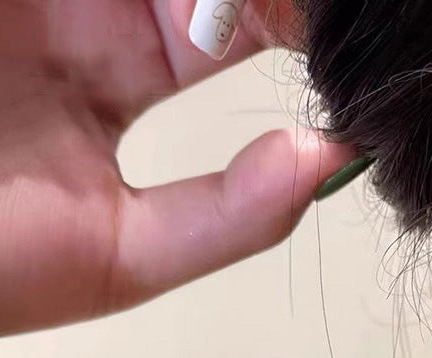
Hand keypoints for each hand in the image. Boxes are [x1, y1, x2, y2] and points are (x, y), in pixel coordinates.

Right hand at [0, 0, 351, 336]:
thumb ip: (233, 219)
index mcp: (121, 69)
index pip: (238, 24)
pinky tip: (195, 0)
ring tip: (246, 5)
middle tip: (322, 13)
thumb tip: (332, 163)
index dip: (296, 23)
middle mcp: (88, 0)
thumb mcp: (123, 257)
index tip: (343, 41)